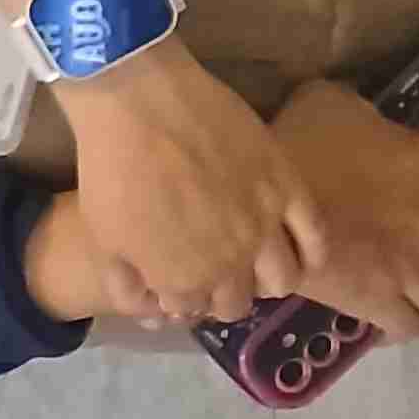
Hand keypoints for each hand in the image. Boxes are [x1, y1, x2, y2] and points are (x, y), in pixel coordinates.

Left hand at [57, 44, 321, 323]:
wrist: (139, 103)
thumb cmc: (111, 171)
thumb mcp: (103, 239)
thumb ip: (128, 286)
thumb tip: (154, 315)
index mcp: (182, 279)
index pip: (193, 309)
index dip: (183, 300)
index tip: (178, 284)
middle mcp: (230, 263)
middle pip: (237, 302)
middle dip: (222, 295)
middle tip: (213, 274)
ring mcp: (264, 226)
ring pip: (282, 280)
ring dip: (266, 282)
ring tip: (254, 266)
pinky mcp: (288, 188)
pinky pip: (315, 237)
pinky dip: (311, 255)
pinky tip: (297, 252)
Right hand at [266, 80, 418, 339]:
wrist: (265, 207)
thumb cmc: (298, 146)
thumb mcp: (329, 103)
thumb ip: (356, 107)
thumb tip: (354, 110)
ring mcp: (408, 265)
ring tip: (410, 295)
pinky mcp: (375, 299)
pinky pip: (405, 327)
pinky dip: (396, 324)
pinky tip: (379, 317)